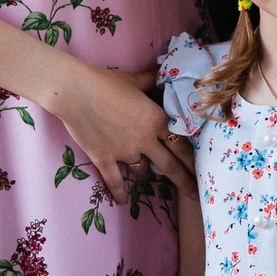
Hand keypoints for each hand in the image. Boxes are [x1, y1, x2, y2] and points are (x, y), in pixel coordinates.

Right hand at [51, 64, 193, 204]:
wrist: (74, 92)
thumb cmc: (106, 82)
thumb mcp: (135, 80)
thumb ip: (152, 81)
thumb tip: (163, 74)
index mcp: (157, 119)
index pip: (182, 144)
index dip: (193, 159)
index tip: (202, 170)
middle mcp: (145, 139)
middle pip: (170, 166)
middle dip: (184, 181)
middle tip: (195, 194)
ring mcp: (125, 151)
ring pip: (143, 171)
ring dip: (147, 174)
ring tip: (150, 177)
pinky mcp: (104, 159)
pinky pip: (115, 181)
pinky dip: (119, 192)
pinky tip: (123, 201)